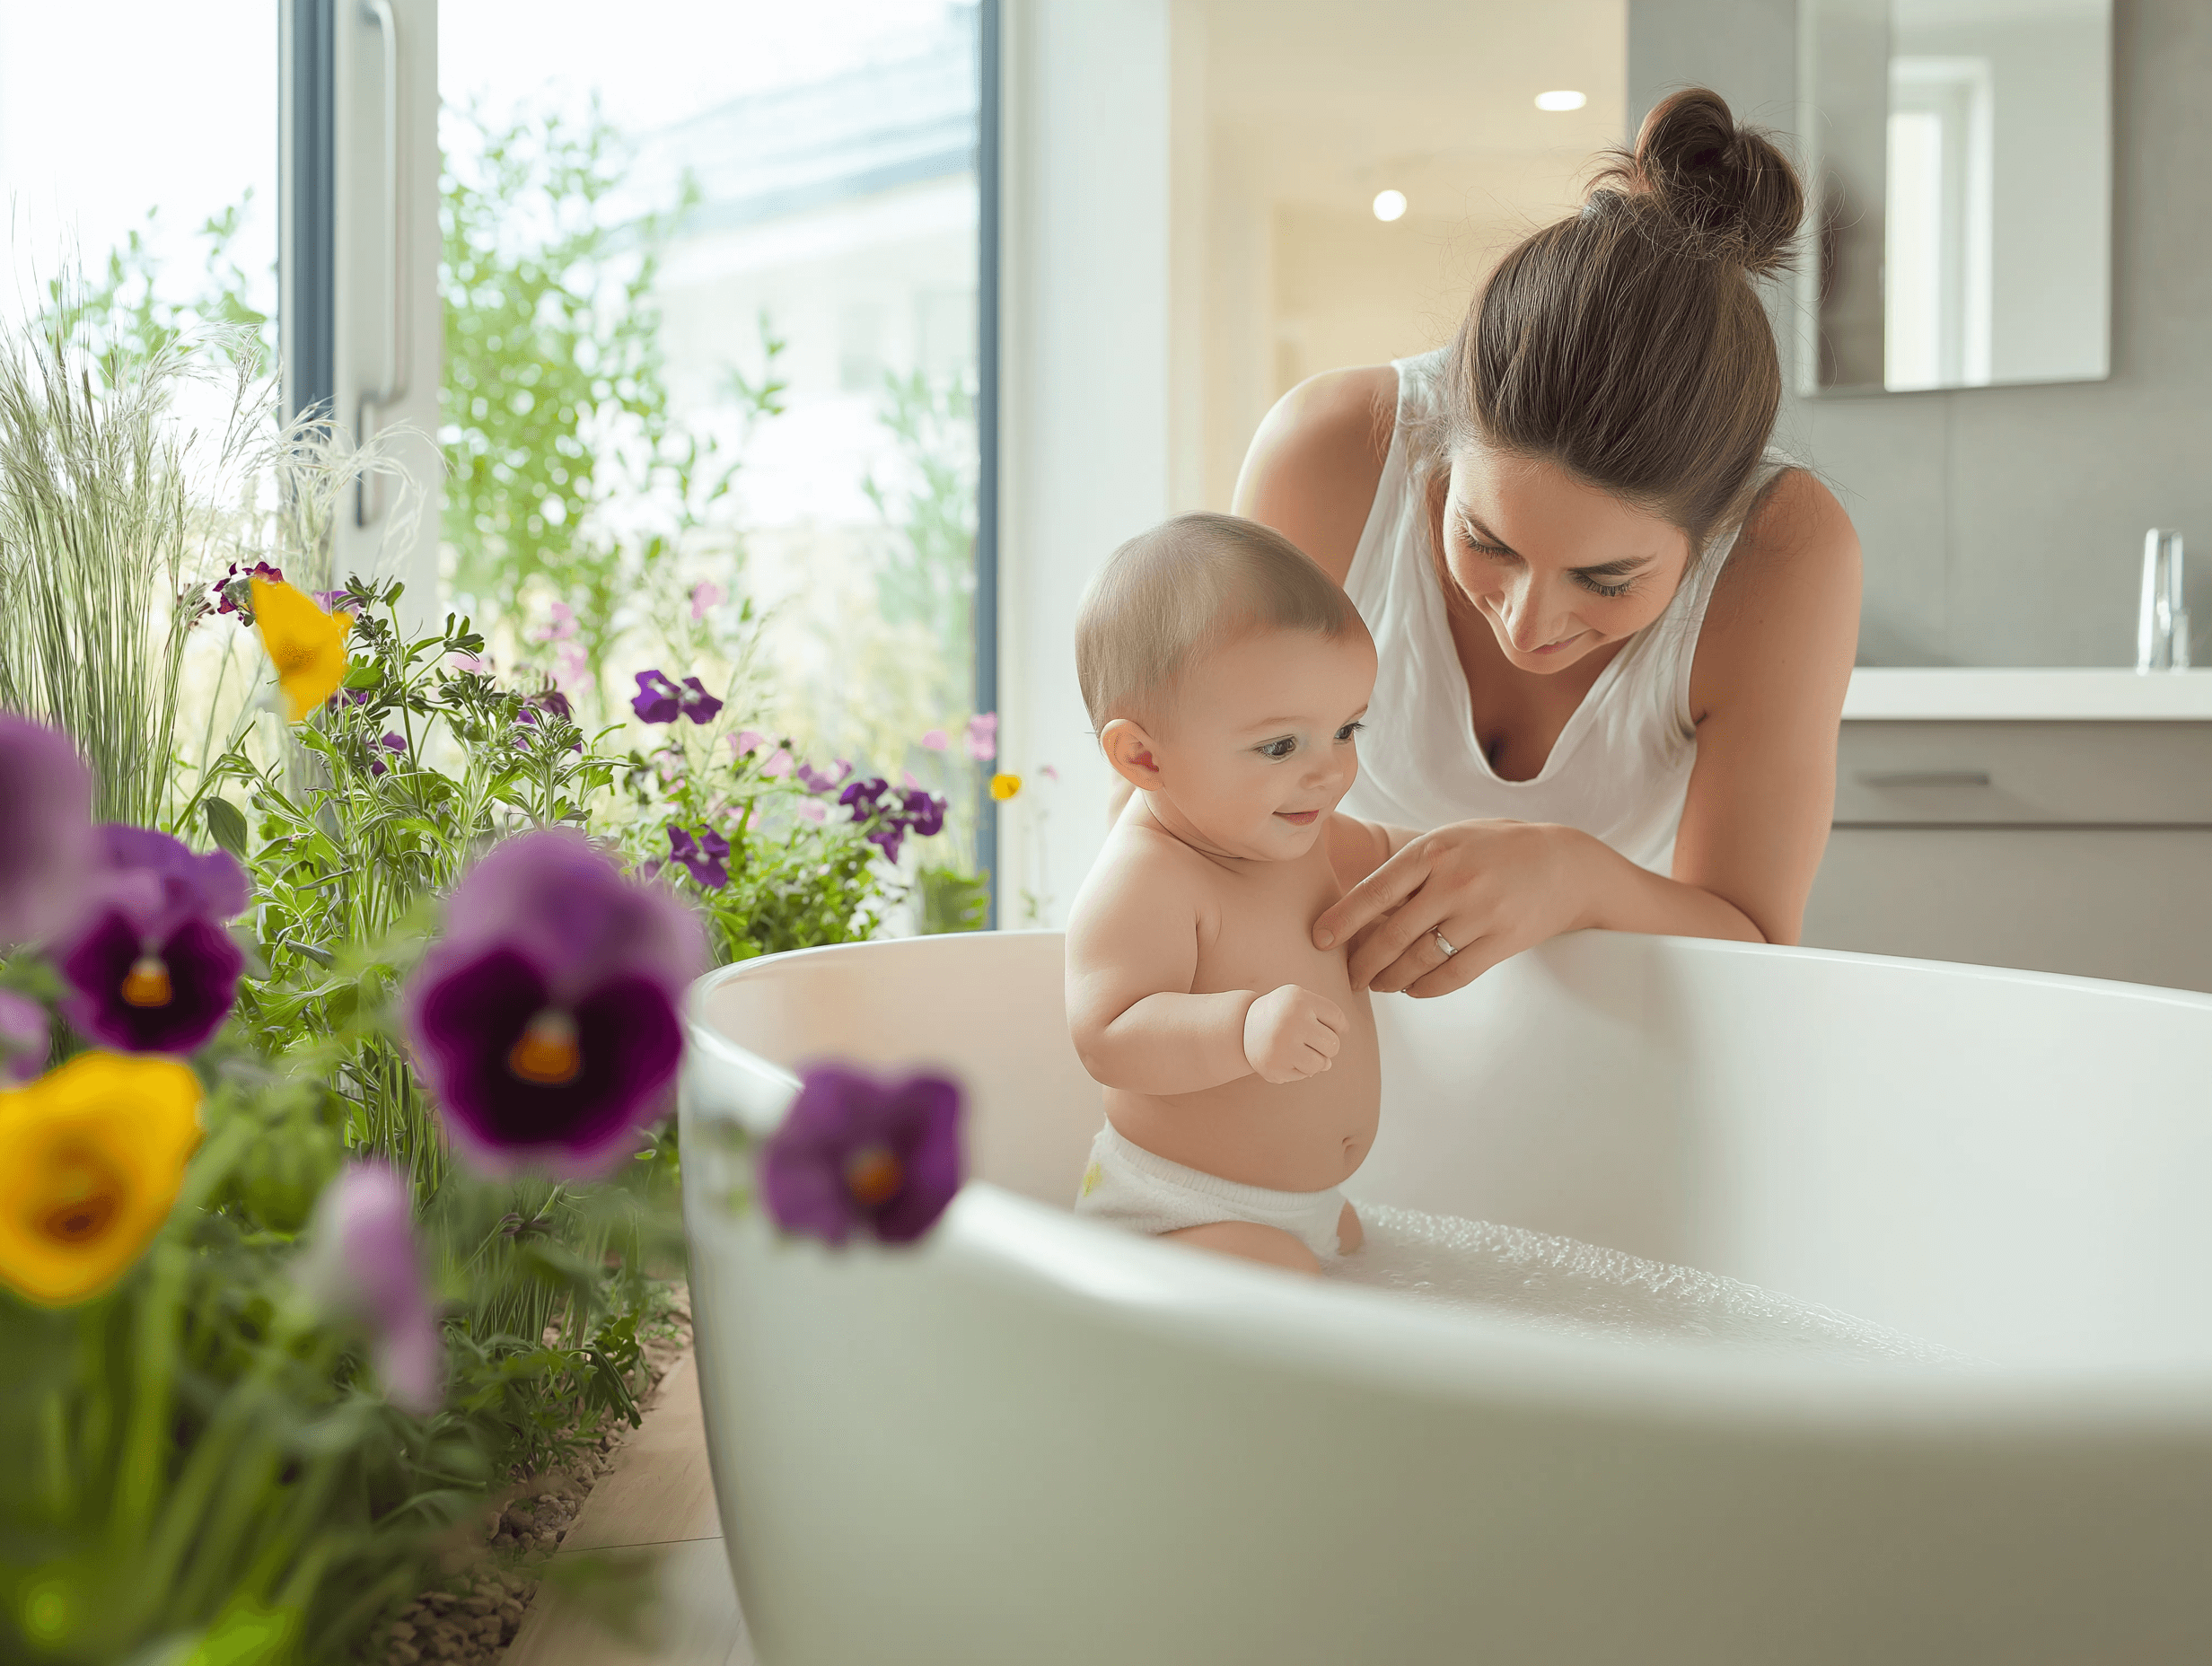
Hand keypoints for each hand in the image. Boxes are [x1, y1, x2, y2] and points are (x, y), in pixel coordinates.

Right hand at [1242, 984, 1346, 1082]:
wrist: (1242, 1025)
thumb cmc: (1282, 1014)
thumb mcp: (1301, 1003)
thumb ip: (1325, 1025)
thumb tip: (1327, 1065)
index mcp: (1299, 1000)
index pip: (1337, 1019)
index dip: (1336, 1026)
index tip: (1325, 1026)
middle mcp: (1290, 1021)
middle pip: (1333, 1044)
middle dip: (1326, 1045)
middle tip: (1308, 1039)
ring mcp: (1281, 1046)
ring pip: (1321, 1064)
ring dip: (1315, 1060)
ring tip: (1299, 1049)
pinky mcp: (1274, 1067)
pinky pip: (1304, 1074)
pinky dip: (1299, 1068)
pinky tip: (1285, 1057)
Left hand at [1312, 820, 1587, 996]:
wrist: (1565, 863)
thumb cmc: (1495, 849)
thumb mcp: (1451, 839)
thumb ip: (1411, 867)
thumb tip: (1360, 906)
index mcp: (1433, 850)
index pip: (1374, 890)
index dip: (1342, 919)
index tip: (1319, 940)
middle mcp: (1454, 881)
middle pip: (1392, 935)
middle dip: (1362, 962)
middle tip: (1348, 978)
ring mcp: (1480, 912)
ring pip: (1419, 960)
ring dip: (1391, 979)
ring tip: (1378, 984)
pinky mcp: (1503, 940)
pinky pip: (1452, 976)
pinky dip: (1425, 988)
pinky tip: (1413, 989)